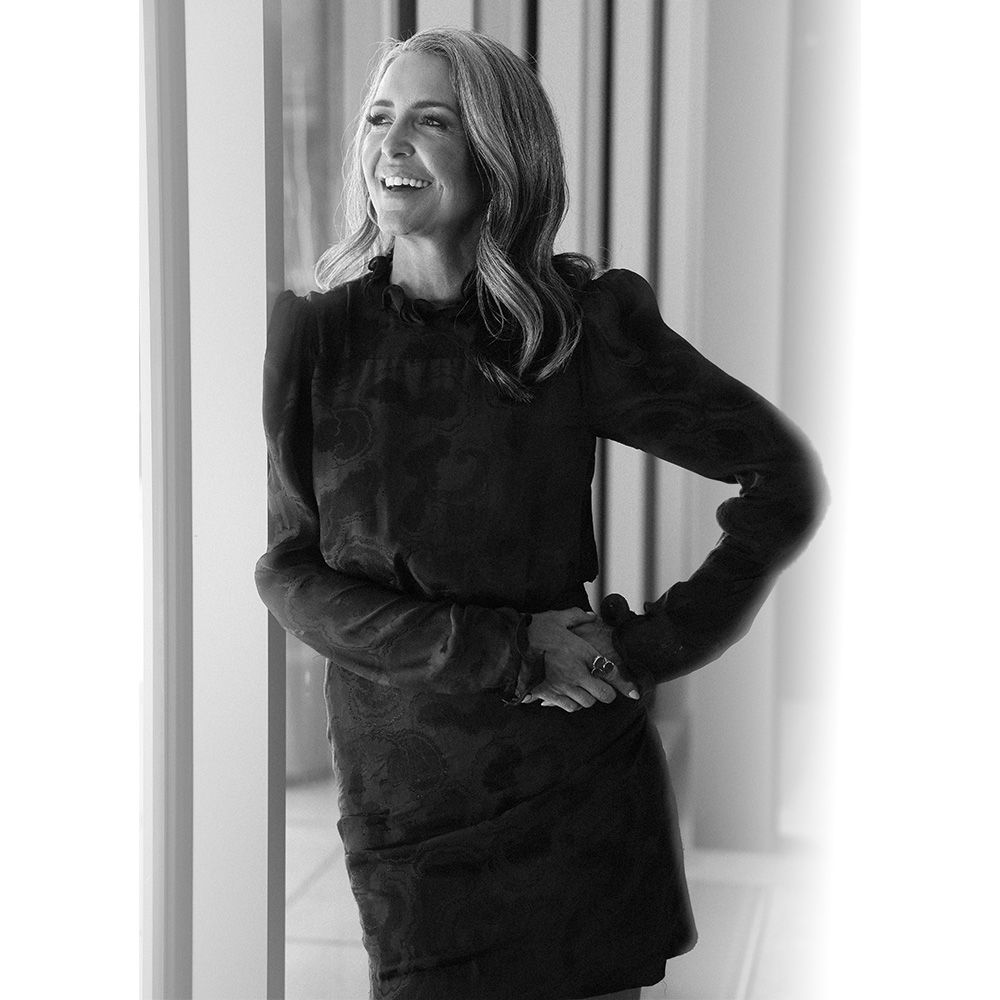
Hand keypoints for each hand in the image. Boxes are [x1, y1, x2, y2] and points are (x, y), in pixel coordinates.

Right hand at [523, 608, 639, 711]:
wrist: (511, 647)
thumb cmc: (534, 631)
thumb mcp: (557, 618)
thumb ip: (576, 616)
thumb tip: (590, 615)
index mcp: (582, 653)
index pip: (611, 672)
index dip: (625, 684)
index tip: (635, 692)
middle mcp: (577, 673)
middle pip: (603, 695)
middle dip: (605, 693)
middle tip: (600, 688)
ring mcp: (563, 686)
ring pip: (586, 703)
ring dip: (587, 698)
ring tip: (581, 690)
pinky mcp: (550, 695)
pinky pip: (569, 707)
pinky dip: (571, 704)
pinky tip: (567, 696)